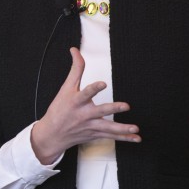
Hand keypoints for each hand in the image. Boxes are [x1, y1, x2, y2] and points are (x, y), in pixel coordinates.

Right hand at [30, 47, 140, 163]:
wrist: (52, 134)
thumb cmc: (59, 109)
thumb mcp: (65, 88)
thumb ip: (75, 69)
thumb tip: (75, 50)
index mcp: (76, 101)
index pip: (85, 93)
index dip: (94, 88)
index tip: (103, 83)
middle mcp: (84, 115)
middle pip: (100, 111)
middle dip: (113, 109)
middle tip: (126, 106)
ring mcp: (90, 126)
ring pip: (108, 128)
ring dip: (122, 129)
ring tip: (135, 128)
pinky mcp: (95, 134)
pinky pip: (111, 137)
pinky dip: (124, 138)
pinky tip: (136, 138)